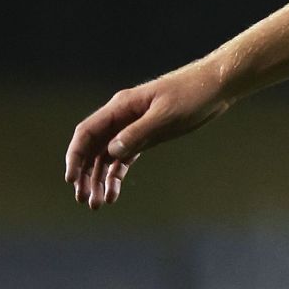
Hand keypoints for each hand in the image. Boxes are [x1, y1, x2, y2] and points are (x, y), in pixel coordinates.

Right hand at [64, 61, 230, 209]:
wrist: (217, 85)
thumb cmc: (193, 94)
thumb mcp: (166, 115)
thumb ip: (138, 133)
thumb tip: (111, 152)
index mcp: (121, 107)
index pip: (88, 132)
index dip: (75, 156)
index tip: (71, 179)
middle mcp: (123, 117)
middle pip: (93, 148)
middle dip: (85, 174)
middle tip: (84, 200)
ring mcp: (134, 127)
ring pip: (107, 156)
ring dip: (99, 179)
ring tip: (97, 203)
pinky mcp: (147, 136)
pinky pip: (124, 158)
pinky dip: (116, 175)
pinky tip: (113, 193)